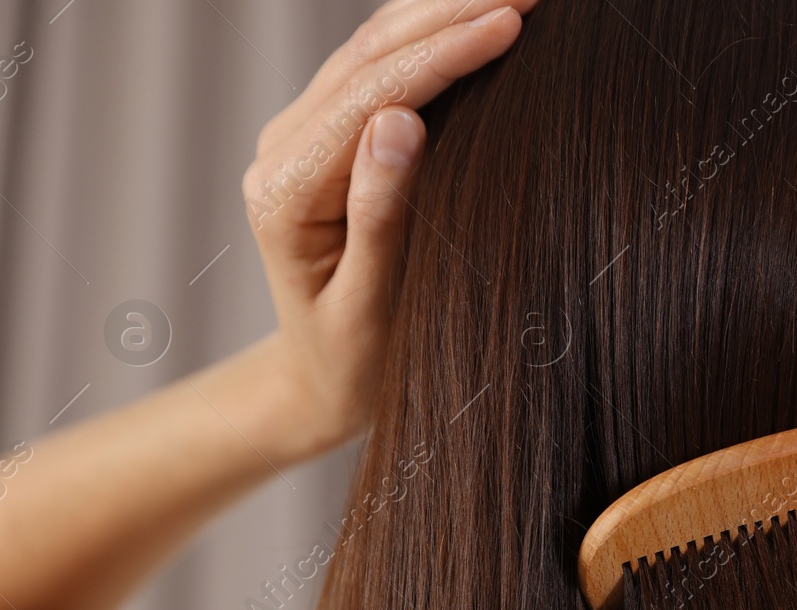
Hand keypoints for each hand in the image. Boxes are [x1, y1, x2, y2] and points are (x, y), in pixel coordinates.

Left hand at [242, 0, 536, 452]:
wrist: (318, 385)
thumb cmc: (353, 364)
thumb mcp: (372, 304)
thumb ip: (380, 213)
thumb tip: (402, 121)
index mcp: (286, 192)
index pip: (374, 97)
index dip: (445, 53)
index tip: (514, 23)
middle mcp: (283, 150)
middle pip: (369, 55)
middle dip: (450, 12)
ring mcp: (301, 138)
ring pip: (371, 49)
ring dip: (441, 12)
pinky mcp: (326, 138)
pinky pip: (376, 68)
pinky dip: (426, 36)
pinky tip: (473, 19)